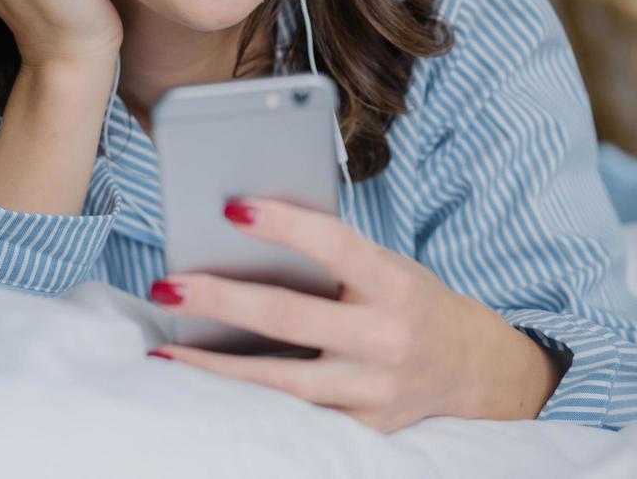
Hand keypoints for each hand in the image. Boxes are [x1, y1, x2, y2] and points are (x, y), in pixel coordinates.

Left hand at [145, 198, 568, 431]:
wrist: (471, 367)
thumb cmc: (413, 302)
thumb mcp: (390, 268)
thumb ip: (335, 260)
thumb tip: (249, 238)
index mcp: (396, 285)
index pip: (335, 245)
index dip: (284, 225)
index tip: (232, 208)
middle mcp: (387, 338)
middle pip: (290, 318)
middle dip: (221, 299)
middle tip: (169, 284)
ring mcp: (373, 390)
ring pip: (280, 379)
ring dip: (214, 363)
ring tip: (166, 347)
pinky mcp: (361, 428)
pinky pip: (293, 411)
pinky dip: (244, 397)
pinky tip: (205, 380)